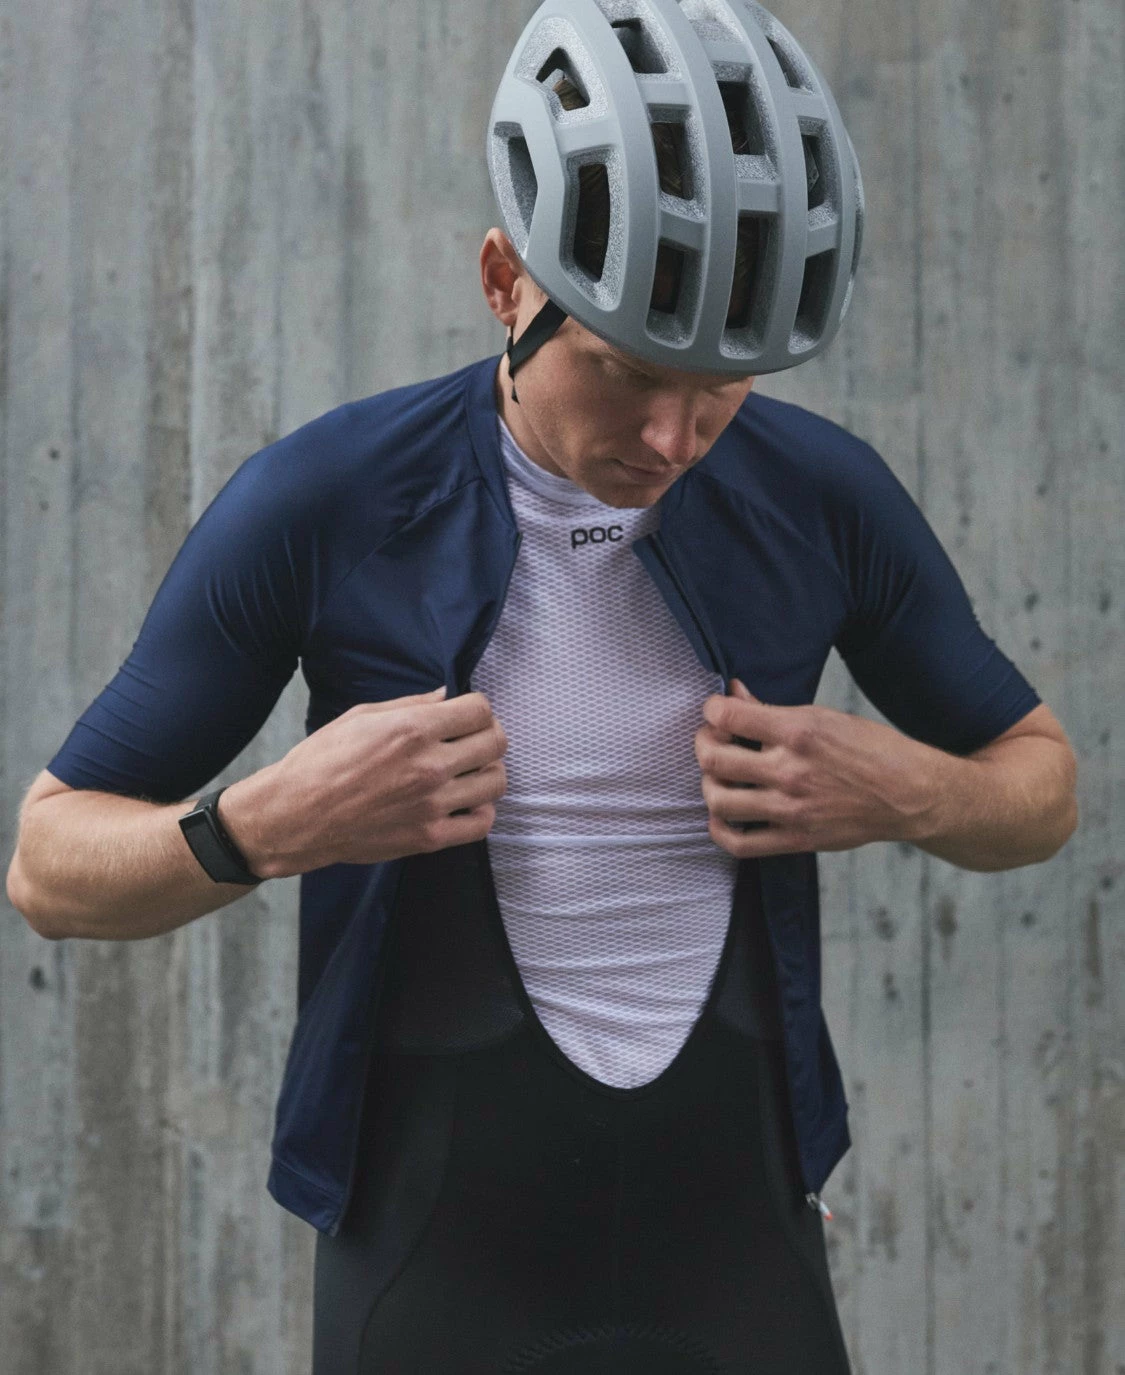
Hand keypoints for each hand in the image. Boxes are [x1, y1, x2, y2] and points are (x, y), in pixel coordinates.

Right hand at [252, 687, 508, 875]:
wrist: (295, 816)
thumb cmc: (321, 761)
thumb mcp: (360, 717)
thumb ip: (411, 704)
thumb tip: (445, 695)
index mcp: (412, 730)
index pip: (480, 710)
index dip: (477, 708)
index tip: (466, 714)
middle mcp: (429, 766)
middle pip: (496, 742)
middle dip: (488, 734)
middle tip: (471, 738)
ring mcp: (432, 805)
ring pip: (496, 781)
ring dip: (488, 770)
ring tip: (470, 770)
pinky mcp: (429, 837)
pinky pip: (482, 823)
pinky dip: (482, 809)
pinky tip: (466, 801)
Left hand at [695, 679, 937, 857]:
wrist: (909, 795)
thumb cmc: (870, 750)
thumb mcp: (823, 717)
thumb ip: (772, 710)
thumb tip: (733, 693)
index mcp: (799, 732)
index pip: (729, 716)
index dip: (712, 709)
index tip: (716, 710)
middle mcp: (790, 771)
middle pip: (714, 760)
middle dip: (704, 744)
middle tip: (712, 740)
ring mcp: (791, 809)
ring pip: (719, 800)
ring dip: (709, 785)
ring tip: (720, 777)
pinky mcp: (796, 839)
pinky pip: (739, 843)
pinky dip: (719, 829)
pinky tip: (724, 814)